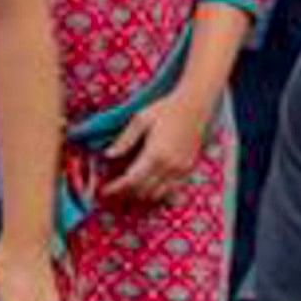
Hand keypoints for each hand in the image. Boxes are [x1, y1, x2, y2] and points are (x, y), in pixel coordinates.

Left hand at [102, 92, 215, 209]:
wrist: (195, 105)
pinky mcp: (188, 170)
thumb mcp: (140, 119)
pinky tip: (150, 185)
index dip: (116, 188)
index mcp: (155, 154)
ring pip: (157, 195)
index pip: (131, 180)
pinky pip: (172, 191)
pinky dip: (158, 192)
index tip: (105, 190)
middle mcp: (169, 166)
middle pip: (143, 191)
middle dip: (126, 192)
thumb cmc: (166, 109)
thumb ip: (125, 140)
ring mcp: (181, 170)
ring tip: (131, 187)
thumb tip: (108, 155)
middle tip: (115, 187)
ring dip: (142, 194)